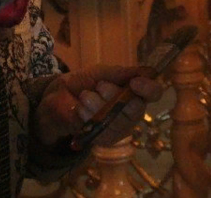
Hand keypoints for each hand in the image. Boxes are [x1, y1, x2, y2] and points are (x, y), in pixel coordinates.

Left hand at [32, 64, 162, 149]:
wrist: (57, 99)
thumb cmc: (82, 83)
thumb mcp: (100, 72)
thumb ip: (120, 73)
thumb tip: (145, 70)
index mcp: (134, 92)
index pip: (153, 93)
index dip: (149, 88)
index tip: (135, 81)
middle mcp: (131, 112)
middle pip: (136, 109)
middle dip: (115, 95)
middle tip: (100, 85)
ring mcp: (119, 128)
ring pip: (118, 121)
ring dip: (99, 106)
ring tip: (85, 96)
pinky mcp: (104, 140)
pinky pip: (103, 131)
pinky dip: (90, 117)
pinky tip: (81, 108)